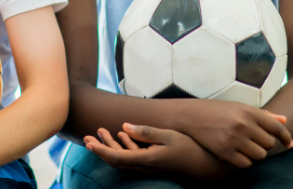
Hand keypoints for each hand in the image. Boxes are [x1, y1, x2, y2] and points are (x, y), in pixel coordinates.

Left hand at [84, 124, 231, 179]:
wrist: (205, 165)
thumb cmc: (188, 148)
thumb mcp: (168, 136)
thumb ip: (145, 132)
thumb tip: (124, 126)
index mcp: (146, 160)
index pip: (117, 158)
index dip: (101, 150)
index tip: (88, 143)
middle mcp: (145, 166)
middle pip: (116, 160)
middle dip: (100, 149)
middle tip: (86, 138)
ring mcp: (149, 166)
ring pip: (123, 158)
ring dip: (110, 146)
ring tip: (100, 132)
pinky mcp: (153, 163)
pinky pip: (133, 157)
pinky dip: (124, 147)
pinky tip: (121, 135)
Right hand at [178, 100, 292, 167]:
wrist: (190, 115)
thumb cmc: (216, 110)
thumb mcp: (238, 107)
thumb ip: (262, 115)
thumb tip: (284, 119)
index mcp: (247, 111)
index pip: (277, 127)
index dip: (285, 136)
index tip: (288, 143)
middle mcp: (242, 124)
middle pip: (269, 143)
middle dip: (263, 144)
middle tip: (252, 140)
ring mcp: (234, 138)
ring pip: (259, 155)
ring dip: (255, 154)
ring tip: (244, 146)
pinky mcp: (225, 151)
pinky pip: (246, 164)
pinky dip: (244, 161)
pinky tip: (235, 152)